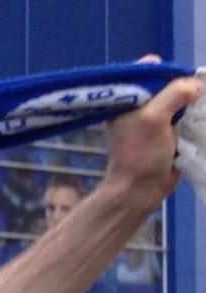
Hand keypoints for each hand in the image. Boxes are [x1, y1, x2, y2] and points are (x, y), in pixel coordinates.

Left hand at [101, 60, 203, 210]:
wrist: (141, 189)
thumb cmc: (141, 154)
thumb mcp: (153, 118)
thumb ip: (175, 93)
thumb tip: (197, 83)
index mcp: (127, 98)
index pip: (149, 69)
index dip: (168, 70)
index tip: (182, 81)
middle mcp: (140, 104)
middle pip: (169, 81)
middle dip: (185, 84)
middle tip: (196, 93)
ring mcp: (155, 117)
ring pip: (181, 97)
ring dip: (194, 100)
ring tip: (199, 104)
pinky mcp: (169, 130)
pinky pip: (186, 113)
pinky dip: (196, 112)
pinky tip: (201, 114)